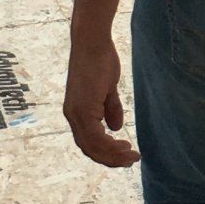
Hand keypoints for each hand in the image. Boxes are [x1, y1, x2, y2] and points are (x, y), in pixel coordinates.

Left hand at [65, 32, 139, 167]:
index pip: (89, 143)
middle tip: (131, 161)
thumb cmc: (100, 60)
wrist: (92, 42)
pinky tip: (124, 144)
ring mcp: (76, 113)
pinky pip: (95, 136)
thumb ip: (109, 108)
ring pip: (92, 146)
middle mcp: (73, 116)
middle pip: (90, 149)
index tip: (126, 155)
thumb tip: (116, 127)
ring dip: (113, 155)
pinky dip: (110, 145)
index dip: (107, 153)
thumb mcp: (107, 89)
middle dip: (111, 159)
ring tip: (131, 156)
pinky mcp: (82, 108)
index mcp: (77, 113)